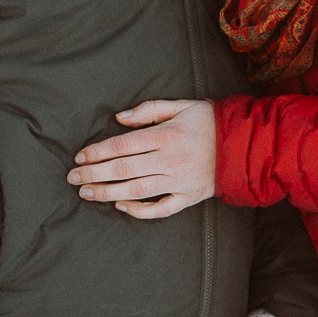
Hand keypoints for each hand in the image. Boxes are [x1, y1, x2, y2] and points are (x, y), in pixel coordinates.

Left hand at [69, 99, 216, 219]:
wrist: (244, 145)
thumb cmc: (209, 121)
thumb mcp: (180, 105)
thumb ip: (148, 110)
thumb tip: (119, 119)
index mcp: (167, 135)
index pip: (123, 145)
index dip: (98, 152)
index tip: (79, 157)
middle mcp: (170, 160)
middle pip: (123, 170)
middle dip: (94, 174)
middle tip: (72, 178)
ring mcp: (179, 182)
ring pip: (136, 191)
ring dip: (107, 193)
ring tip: (86, 193)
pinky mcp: (189, 198)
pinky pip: (160, 210)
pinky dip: (139, 211)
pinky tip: (120, 206)